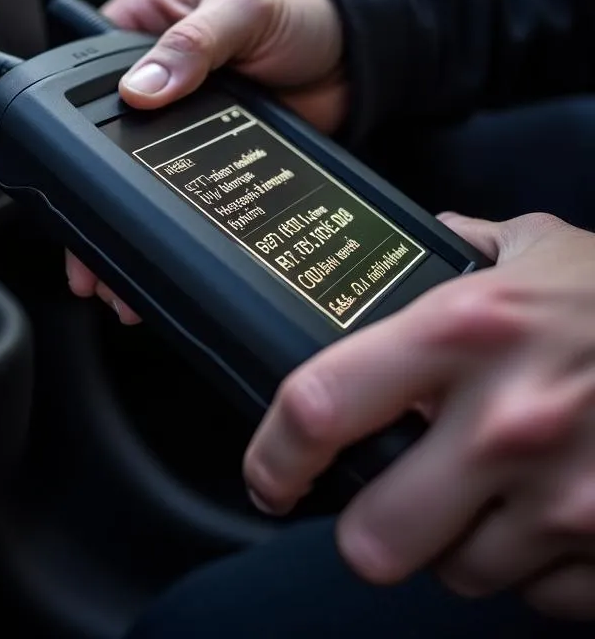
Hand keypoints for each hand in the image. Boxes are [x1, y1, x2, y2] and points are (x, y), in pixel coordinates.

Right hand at [66, 0, 345, 323]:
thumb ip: (193, 43)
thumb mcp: (241, 10)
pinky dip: (166, 224)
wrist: (359, 51)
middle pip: (100, 142)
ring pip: (135, 176)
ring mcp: (178, 119)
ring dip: (124, 222)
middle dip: (89, 200)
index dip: (65, 128)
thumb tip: (142, 86)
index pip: (82, 78)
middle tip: (86, 247)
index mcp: (138, 27)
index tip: (65, 173)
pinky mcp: (209, 152)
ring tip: (114, 271)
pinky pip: (178, 191)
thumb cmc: (299, 8)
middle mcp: (150, 74)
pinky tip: (157, 250)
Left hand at [242, 212, 594, 620]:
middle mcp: (505, 424)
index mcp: (463, 332)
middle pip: (375, 538)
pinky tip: (551, 512)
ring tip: (488, 492)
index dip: (272, 454)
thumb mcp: (543, 250)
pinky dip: (532, 565)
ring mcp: (566, 502)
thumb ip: (468, 245)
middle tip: (386, 497)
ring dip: (457, 544)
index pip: (319, 404)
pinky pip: (537, 595)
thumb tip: (426, 238)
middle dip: (370, 529)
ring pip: (458, 575)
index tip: (268, 473)